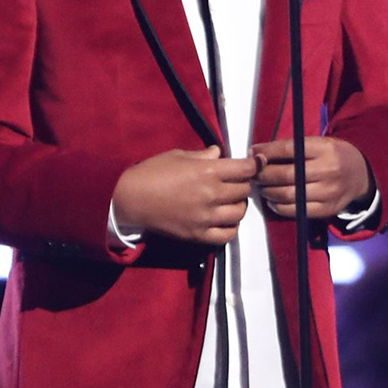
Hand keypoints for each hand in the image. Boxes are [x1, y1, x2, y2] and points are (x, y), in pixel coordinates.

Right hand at [112, 145, 257, 245]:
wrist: (130, 200)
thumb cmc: (152, 172)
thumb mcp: (177, 156)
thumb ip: (203, 156)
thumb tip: (219, 153)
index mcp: (208, 171)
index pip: (245, 169)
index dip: (255, 164)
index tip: (258, 163)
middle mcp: (212, 194)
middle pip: (244, 190)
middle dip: (244, 183)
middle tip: (236, 181)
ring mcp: (206, 217)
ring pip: (240, 212)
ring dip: (239, 205)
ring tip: (231, 201)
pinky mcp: (199, 234)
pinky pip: (227, 234)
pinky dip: (231, 227)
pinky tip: (226, 220)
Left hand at [250, 136, 370, 219]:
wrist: (361, 174)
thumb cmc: (332, 155)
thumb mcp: (318, 143)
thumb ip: (291, 147)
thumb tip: (256, 152)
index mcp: (325, 149)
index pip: (289, 149)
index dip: (267, 152)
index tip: (253, 153)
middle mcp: (328, 170)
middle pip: (286, 174)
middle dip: (264, 175)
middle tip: (254, 174)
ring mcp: (329, 192)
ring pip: (288, 195)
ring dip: (268, 191)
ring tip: (262, 186)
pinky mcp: (327, 210)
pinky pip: (295, 210)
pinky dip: (278, 206)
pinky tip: (273, 200)